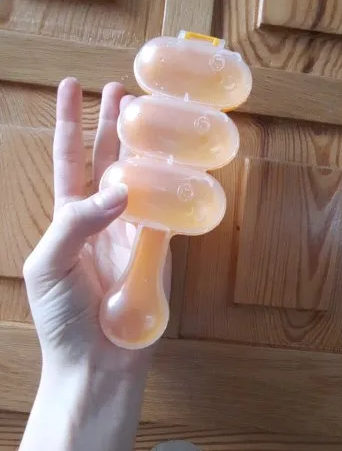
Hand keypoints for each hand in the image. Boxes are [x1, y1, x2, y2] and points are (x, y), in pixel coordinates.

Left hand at [23, 77, 156, 373]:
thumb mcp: (50, 264)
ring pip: (143, 179)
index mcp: (67, 217)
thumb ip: (75, 222)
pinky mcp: (161, 252)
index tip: (69, 86)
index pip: (67, 158)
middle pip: (107, 159)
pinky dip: (177, 187)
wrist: (96, 364)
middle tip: (124, 90)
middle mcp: (101, 219)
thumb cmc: (60, 318)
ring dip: (148, 148)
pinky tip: (182, 162)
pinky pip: (171, 212)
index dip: (68, 122)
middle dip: (113, 124)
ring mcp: (132, 233)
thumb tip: (118, 189)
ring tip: (154, 114)